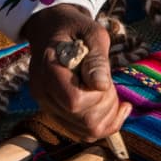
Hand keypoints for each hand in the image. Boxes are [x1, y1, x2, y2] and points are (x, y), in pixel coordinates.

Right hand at [21, 4, 130, 142]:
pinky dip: (106, 123)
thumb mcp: (91, 32)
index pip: (75, 101)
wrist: (52, 29)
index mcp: (48, 71)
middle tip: (109, 82)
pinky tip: (117, 106)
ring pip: (87, 131)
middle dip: (108, 105)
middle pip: (84, 121)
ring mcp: (49, 107)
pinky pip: (85, 132)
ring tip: (110, 91)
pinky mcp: (59, 114)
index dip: (98, 95)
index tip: (104, 77)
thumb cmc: (74, 28)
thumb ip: (97, 59)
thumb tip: (102, 85)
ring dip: (109, 114)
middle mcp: (44, 95)